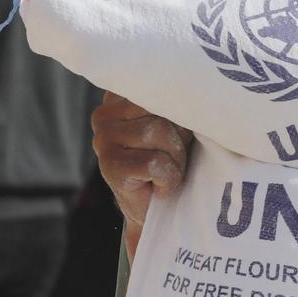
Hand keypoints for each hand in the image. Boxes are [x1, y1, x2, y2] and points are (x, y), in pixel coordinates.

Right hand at [91, 91, 192, 226]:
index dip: (180, 109)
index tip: (181, 128)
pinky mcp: (109, 167)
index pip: (159, 84)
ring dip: (175, 158)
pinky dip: (168, 178)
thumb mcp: (175, 121)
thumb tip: (194, 90)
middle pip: (160, 106)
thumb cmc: (171, 159)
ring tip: (168, 170)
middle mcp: (105, 114)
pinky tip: (160, 185)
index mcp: (120, 96)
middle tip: (174, 156)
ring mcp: (103, 140)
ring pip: (157, 132)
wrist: (156, 212)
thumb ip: (175, 100)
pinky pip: (154, 163)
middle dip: (179, 135)